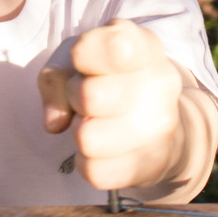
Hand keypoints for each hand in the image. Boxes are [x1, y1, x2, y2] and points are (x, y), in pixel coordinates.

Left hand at [37, 19, 184, 189]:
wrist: (152, 116)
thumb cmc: (104, 77)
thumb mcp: (73, 61)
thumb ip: (56, 78)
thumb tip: (54, 122)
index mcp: (142, 45)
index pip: (117, 48)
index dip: (86, 53)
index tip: (80, 58)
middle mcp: (161, 81)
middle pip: (91, 97)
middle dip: (75, 97)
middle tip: (86, 96)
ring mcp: (163, 125)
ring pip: (89, 139)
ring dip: (79, 132)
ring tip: (94, 121)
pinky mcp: (155, 163)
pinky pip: (96, 172)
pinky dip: (87, 162)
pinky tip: (102, 148)